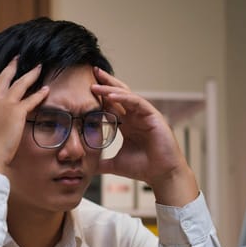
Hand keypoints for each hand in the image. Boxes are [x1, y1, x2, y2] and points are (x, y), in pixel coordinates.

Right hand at [0, 57, 48, 173]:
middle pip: (3, 78)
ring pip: (19, 84)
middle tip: (18, 58)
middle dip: (11, 67)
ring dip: (30, 74)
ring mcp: (4, 104)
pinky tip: (46, 89)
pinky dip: (40, 93)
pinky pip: (31, 99)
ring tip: (38, 67)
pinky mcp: (16, 112)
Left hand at [91, 67, 197, 205]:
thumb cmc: (143, 168)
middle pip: (118, 94)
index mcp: (127, 124)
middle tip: (92, 71)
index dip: (99, 96)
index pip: (111, 105)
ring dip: (110, 89)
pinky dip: (123, 98)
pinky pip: (136, 102)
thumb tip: (84, 168)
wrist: (161, 176)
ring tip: (96, 85)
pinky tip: (110, 97)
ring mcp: (144, 114)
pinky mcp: (153, 116)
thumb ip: (100, 163)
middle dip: (105, 82)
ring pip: (126, 95)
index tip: (84, 88)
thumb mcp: (114, 164)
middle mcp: (135, 116)